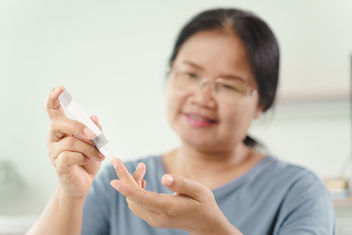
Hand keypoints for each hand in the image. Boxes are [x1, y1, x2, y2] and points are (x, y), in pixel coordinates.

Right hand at [46, 86, 104, 198]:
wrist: (84, 182)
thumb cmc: (88, 159)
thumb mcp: (96, 142)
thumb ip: (95, 129)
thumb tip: (94, 117)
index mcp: (62, 129)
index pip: (53, 110)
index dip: (54, 99)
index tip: (60, 88)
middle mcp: (54, 138)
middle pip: (60, 123)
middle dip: (79, 127)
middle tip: (94, 135)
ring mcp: (53, 152)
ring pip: (71, 142)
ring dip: (89, 148)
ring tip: (100, 155)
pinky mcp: (58, 165)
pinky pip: (70, 156)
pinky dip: (83, 157)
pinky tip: (88, 161)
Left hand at [110, 158, 241, 234]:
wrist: (204, 224)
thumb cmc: (204, 205)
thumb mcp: (199, 191)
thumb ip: (182, 184)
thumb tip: (164, 178)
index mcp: (168, 208)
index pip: (142, 198)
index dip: (127, 188)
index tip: (114, 179)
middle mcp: (157, 216)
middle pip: (133, 197)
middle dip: (125, 177)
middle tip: (118, 160)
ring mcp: (153, 219)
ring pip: (132, 200)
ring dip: (130, 183)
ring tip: (141, 168)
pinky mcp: (152, 218)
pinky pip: (136, 204)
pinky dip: (134, 190)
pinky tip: (141, 180)